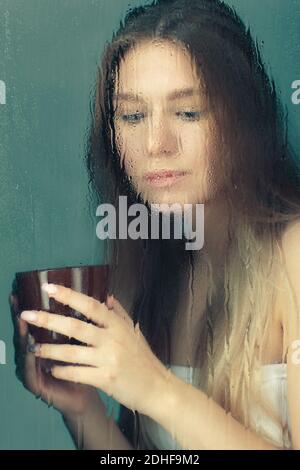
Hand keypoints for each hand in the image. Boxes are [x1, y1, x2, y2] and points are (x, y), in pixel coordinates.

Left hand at [20, 283, 169, 416]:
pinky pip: (77, 374)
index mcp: (118, 325)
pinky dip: (62, 371)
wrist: (158, 387)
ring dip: (50, 349)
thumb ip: (119, 313)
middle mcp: (113, 340)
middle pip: (75, 327)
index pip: (90, 305)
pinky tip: (52, 369)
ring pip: (72, 352)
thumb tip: (107, 297)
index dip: (68, 295)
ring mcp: (109, 360)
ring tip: (34, 347)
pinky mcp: (106, 379)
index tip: (48, 288)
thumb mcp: (134, 331)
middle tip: (28, 314)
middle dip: (49, 319)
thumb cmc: (144, 359)